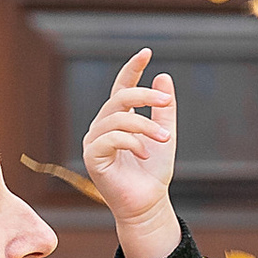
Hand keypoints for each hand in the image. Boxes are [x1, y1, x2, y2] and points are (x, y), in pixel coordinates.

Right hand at [82, 49, 181, 257]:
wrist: (148, 204)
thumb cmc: (153, 173)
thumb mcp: (165, 135)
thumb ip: (163, 109)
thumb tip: (163, 77)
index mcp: (118, 119)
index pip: (121, 87)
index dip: (132, 69)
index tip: (147, 52)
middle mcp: (102, 126)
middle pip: (120, 97)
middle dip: (144, 96)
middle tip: (166, 103)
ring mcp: (94, 141)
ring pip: (118, 118)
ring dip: (145, 126)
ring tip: (163, 141)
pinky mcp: (92, 157)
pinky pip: (111, 138)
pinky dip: (132, 143)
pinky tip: (144, 154)